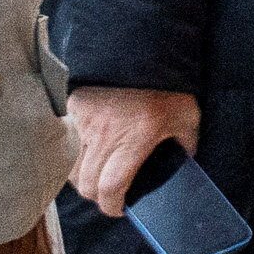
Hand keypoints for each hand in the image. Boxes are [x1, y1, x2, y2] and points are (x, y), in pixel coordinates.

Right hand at [67, 85, 197, 215]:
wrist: (140, 45)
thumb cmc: (167, 83)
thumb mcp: (187, 116)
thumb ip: (185, 143)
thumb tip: (184, 162)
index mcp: (133, 141)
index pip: (110, 188)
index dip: (113, 206)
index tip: (120, 208)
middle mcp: (103, 135)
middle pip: (85, 184)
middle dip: (97, 196)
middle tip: (110, 193)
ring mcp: (84, 122)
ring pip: (71, 166)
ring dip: (82, 176)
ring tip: (99, 173)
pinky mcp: (72, 108)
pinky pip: (67, 141)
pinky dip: (74, 153)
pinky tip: (88, 150)